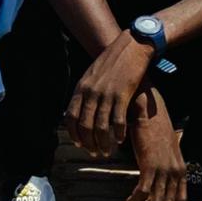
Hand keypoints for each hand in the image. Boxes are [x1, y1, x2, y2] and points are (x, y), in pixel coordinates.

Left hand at [64, 29, 154, 157]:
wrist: (130, 48)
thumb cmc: (111, 62)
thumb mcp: (91, 75)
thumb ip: (85, 92)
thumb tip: (79, 111)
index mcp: (81, 88)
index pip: (72, 117)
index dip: (74, 133)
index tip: (80, 144)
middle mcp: (91, 92)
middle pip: (85, 125)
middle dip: (89, 143)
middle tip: (95, 152)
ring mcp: (106, 94)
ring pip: (101, 126)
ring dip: (104, 142)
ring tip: (107, 151)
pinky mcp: (122, 95)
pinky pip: (118, 120)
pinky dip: (118, 133)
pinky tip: (120, 139)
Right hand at [122, 96, 186, 200]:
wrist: (148, 112)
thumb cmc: (154, 129)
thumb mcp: (165, 150)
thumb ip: (165, 165)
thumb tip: (158, 179)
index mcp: (180, 169)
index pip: (180, 200)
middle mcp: (175, 172)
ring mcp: (164, 169)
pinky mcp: (150, 165)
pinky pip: (143, 192)